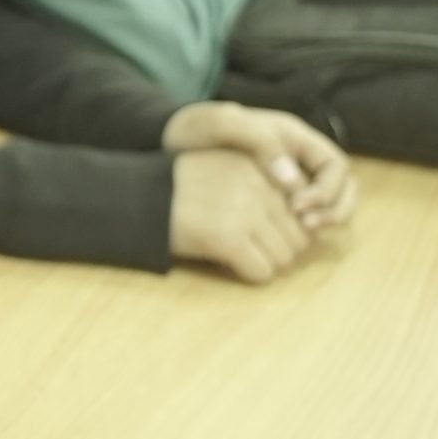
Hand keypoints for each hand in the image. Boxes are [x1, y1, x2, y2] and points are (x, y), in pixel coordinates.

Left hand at [160, 101, 357, 230]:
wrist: (165, 144)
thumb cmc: (192, 129)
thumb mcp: (219, 123)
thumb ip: (257, 141)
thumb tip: (290, 178)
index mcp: (293, 136)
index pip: (335, 166)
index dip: (327, 190)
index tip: (298, 207)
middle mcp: (297, 158)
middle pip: (341, 188)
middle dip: (335, 209)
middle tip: (307, 227)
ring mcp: (287, 180)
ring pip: (327, 205)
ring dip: (324, 222)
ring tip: (300, 235)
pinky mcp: (272, 200)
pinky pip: (302, 217)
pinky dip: (301, 231)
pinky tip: (280, 241)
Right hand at [166, 148, 323, 283]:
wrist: (134, 198)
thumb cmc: (178, 189)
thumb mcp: (224, 169)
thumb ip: (262, 183)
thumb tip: (303, 222)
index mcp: (257, 164)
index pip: (302, 204)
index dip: (286, 223)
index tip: (263, 229)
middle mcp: (257, 184)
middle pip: (298, 235)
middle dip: (279, 248)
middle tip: (250, 248)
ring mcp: (244, 211)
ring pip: (285, 257)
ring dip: (266, 262)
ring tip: (239, 255)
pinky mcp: (228, 238)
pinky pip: (262, 272)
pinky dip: (249, 274)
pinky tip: (228, 263)